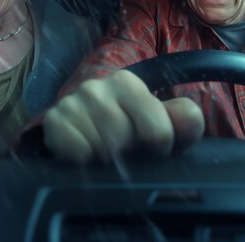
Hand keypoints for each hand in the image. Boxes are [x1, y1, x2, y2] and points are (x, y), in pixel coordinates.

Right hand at [43, 70, 204, 163]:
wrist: (79, 135)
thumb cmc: (125, 132)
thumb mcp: (160, 129)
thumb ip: (182, 122)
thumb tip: (190, 117)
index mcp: (127, 83)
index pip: (157, 130)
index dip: (158, 148)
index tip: (149, 147)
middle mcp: (97, 87)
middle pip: (126, 140)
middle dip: (128, 153)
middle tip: (122, 150)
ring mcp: (72, 102)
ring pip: (102, 148)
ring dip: (105, 159)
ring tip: (103, 152)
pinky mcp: (54, 121)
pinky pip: (77, 152)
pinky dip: (83, 160)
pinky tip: (84, 153)